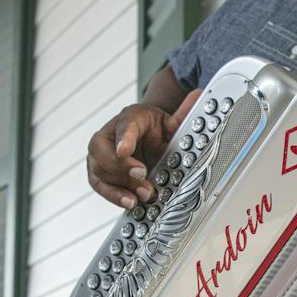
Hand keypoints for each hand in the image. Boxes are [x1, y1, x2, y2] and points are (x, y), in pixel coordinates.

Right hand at [86, 88, 201, 206]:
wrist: (144, 139)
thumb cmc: (154, 130)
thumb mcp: (170, 122)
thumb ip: (183, 114)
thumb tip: (199, 94)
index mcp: (129, 118)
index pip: (123, 125)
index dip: (124, 138)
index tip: (125, 151)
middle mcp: (108, 134)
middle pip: (101, 148)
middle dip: (121, 166)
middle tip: (142, 174)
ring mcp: (99, 154)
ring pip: (99, 169)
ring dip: (122, 184)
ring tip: (144, 193)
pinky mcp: (97, 173)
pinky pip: (99, 185)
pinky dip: (113, 195)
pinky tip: (129, 202)